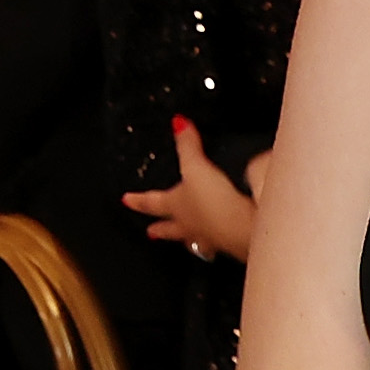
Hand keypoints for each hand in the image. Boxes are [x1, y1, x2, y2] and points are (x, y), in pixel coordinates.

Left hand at [120, 116, 255, 259]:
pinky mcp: (232, 247)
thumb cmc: (213, 200)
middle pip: (170, 229)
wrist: (243, 229)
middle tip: (150, 233)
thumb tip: (177, 122)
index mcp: (176, 206)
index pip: (151, 201)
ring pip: (195, 242)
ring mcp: (210, 239)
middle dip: (161, 229)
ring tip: (189, 244)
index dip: (138, 199)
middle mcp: (189, 226)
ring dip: (190, 241)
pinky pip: (220, 246)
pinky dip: (218, 244)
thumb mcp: (197, 167)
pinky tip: (223, 244)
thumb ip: (188, 145)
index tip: (125, 200)